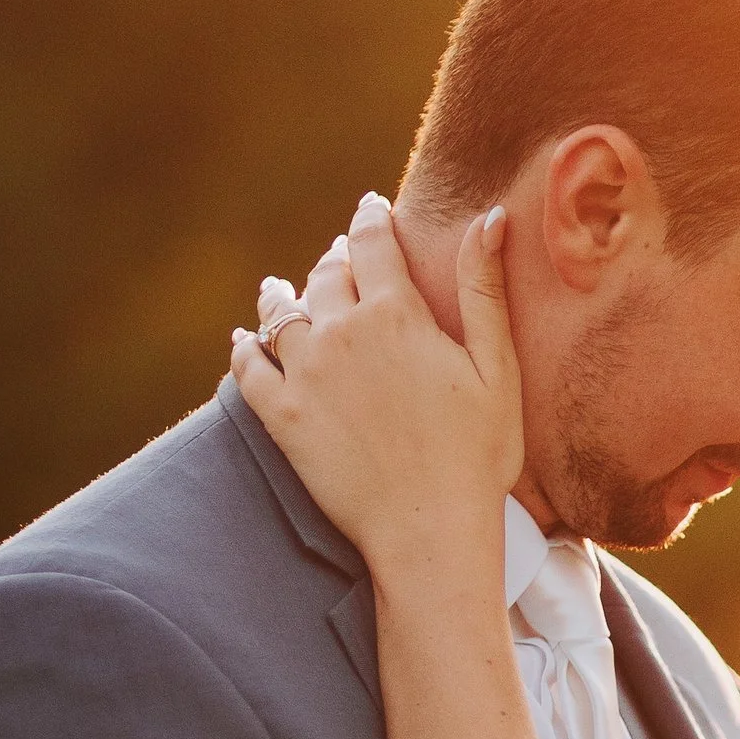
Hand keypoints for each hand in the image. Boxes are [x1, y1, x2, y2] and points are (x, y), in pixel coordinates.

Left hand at [231, 193, 521, 591]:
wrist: (429, 529)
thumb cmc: (477, 455)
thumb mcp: (496, 368)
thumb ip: (484, 289)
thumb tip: (491, 216)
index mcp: (396, 313)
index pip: (373, 242)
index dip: (371, 218)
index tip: (371, 208)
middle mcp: (341, 333)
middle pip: (326, 274)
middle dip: (335, 260)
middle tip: (339, 258)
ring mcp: (305, 375)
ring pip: (281, 313)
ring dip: (283, 296)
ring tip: (280, 291)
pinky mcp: (281, 418)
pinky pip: (248, 368)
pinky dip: (244, 348)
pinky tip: (243, 342)